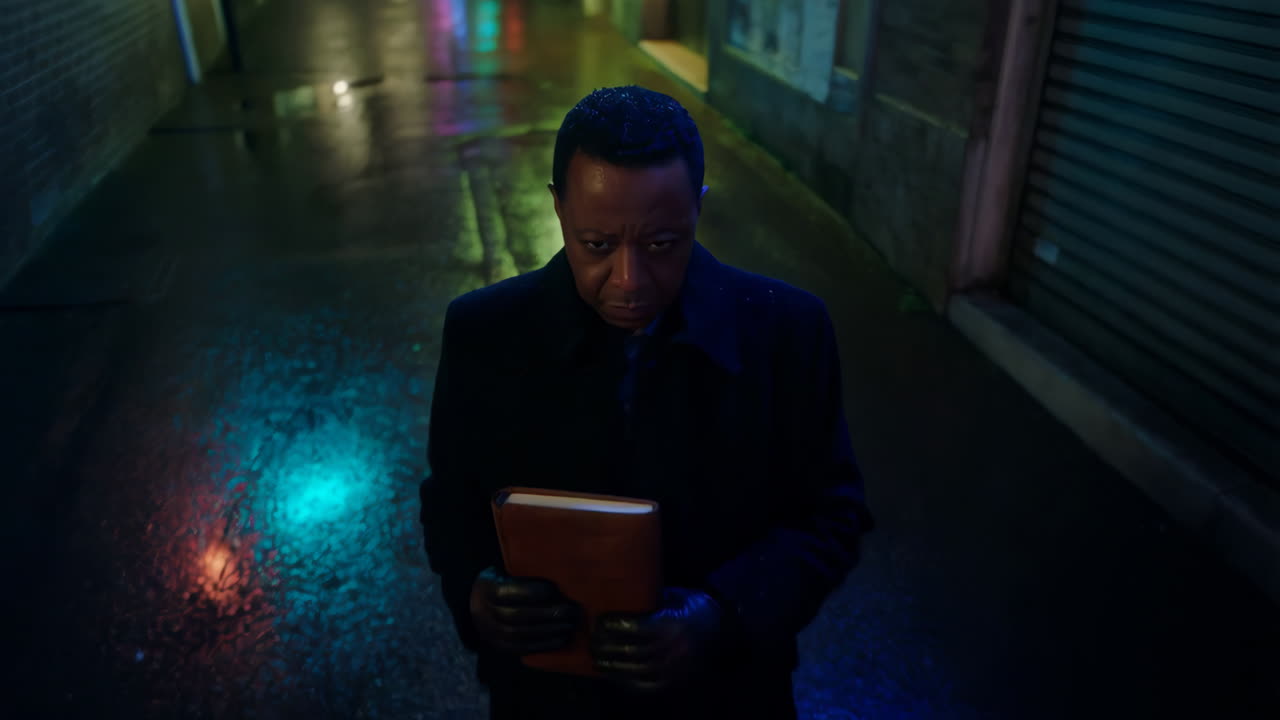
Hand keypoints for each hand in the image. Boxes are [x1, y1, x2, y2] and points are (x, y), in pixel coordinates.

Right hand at [469, 566, 581, 655]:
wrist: (479, 604)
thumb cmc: (504, 580)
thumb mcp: (506, 570)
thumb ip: (524, 570)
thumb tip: (556, 566)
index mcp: (486, 588)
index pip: (508, 592)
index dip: (532, 592)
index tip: (556, 589)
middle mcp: (483, 612)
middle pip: (517, 615)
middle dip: (548, 613)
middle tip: (572, 610)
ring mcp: (490, 632)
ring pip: (520, 634)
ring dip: (549, 630)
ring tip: (570, 624)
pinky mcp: (500, 647)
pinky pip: (522, 649)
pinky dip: (544, 645)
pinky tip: (562, 638)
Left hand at [590, 587, 726, 693]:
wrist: (724, 631)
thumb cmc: (695, 607)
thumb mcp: (677, 596)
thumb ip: (652, 599)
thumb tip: (622, 596)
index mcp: (674, 623)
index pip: (638, 626)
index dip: (616, 625)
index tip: (600, 621)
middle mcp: (674, 647)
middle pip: (633, 650)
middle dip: (609, 647)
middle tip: (592, 641)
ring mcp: (676, 667)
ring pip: (638, 670)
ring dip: (613, 667)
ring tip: (597, 660)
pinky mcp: (676, 680)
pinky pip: (648, 685)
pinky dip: (629, 682)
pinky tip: (614, 676)